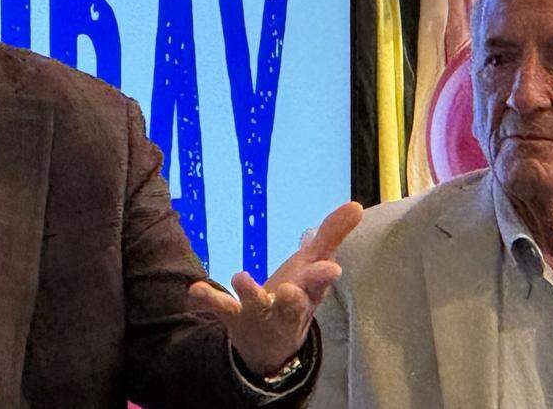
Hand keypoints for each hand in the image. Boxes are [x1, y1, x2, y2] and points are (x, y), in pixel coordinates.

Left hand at [188, 201, 362, 376]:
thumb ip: (333, 234)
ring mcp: (259, 314)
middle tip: (289, 290)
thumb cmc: (297, 297)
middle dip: (292, 299)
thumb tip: (357, 204)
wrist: (270, 346)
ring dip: (250, 293)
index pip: (318, 285)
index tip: (330, 269)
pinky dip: (209, 299)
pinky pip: (220, 308)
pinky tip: (195, 291)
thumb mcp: (315, 267)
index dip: (322, 277)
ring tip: (240, 277)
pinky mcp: (234, 318)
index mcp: (309, 294)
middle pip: (292, 305)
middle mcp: (286, 308)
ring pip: (256, 306)